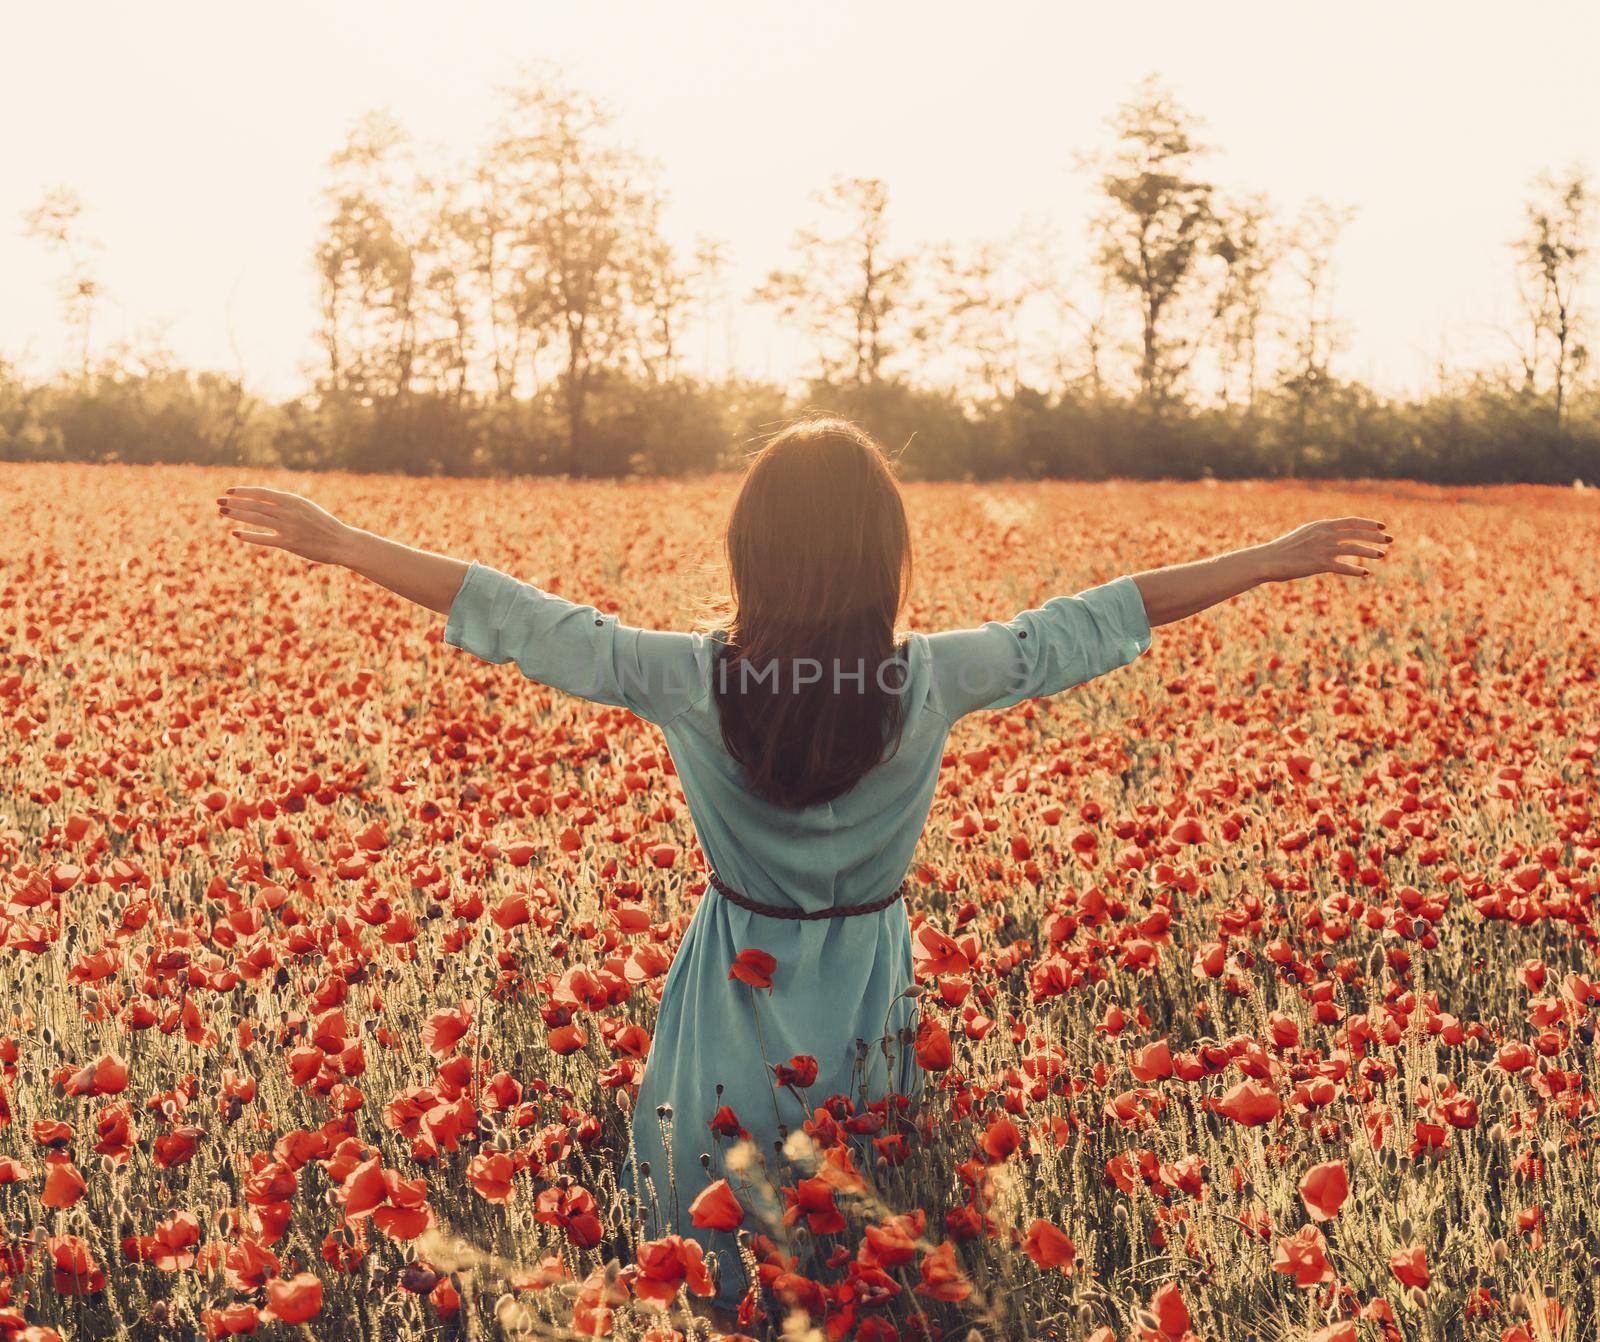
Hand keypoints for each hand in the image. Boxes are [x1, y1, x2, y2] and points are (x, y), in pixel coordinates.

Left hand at [217, 487, 355, 565]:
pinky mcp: (289, 543)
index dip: (243, 491)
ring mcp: (288, 527)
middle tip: (218, 501)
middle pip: (254, 505)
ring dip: (237, 514)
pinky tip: (235, 533)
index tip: (229, 491)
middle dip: (234, 502)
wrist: (342, 542)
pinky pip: (264, 538)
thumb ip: (287, 505)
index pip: (261, 493)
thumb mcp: (306, 508)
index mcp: (293, 500)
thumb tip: (265, 502)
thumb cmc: (324, 525)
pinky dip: (248, 535)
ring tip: (222, 512)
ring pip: (256, 518)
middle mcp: (288, 511)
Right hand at [1255, 517, 1393, 582]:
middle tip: (1390, 539)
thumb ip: (1320, 534)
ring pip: (1354, 549)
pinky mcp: (1319, 564)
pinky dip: (1356, 570)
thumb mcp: (1304, 535)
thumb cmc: (1284, 550)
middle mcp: (1324, 534)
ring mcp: (1323, 549)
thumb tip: (1333, 536)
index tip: (1381, 526)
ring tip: (1382, 555)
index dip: (1368, 524)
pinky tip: (1365, 573)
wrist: (1268, 559)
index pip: (1351, 521)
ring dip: (1370, 552)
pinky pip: (1343, 566)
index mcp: (1321, 525)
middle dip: (1376, 536)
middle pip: (1357, 533)